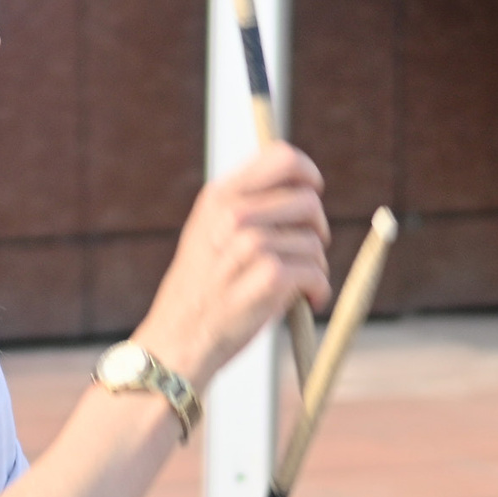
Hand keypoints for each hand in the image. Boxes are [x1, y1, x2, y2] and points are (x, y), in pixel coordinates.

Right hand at [135, 142, 329, 386]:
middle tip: (307, 252)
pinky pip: (316, 273)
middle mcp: (233, 214)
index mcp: (219, 196)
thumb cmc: (201, 289)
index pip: (282, 157)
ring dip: (315, 267)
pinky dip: (318, 291)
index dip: (308, 173)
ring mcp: (250, 245)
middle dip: (317, 229)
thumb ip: (245, 205)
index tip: (311, 194)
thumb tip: (301, 187)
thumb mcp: (209, 232)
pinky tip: (306, 301)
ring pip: (314, 243)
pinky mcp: (269, 277)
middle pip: (308, 200)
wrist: (178, 339)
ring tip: (298, 286)